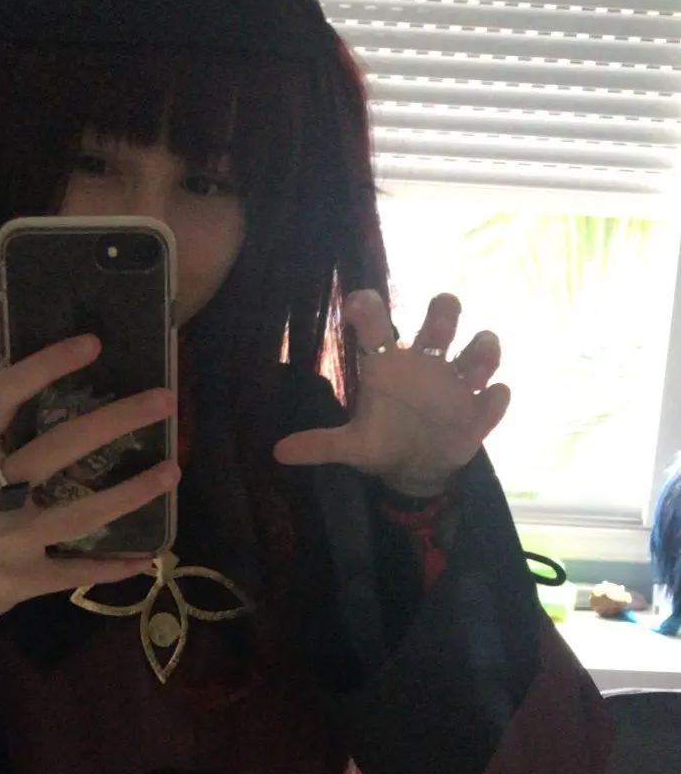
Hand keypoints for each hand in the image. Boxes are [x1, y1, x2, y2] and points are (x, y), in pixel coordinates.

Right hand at [0, 334, 177, 698]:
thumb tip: (50, 403)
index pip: (6, 394)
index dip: (47, 364)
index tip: (92, 344)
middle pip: (58, 447)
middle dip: (116, 421)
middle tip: (164, 401)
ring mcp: (4, 540)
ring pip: (78, 513)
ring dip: (131, 494)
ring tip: (171, 472)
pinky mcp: (17, 582)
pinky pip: (74, 572)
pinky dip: (112, 567)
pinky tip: (147, 558)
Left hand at [274, 290, 510, 496]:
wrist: (416, 471)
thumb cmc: (384, 443)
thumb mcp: (353, 446)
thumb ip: (321, 444)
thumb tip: (278, 452)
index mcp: (389, 365)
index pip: (379, 325)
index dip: (370, 309)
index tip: (358, 302)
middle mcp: (426, 363)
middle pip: (441, 320)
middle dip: (444, 314)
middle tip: (440, 324)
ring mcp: (458, 384)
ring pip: (479, 349)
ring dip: (482, 351)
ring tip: (475, 371)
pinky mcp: (480, 411)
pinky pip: (496, 397)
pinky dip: (495, 397)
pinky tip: (491, 399)